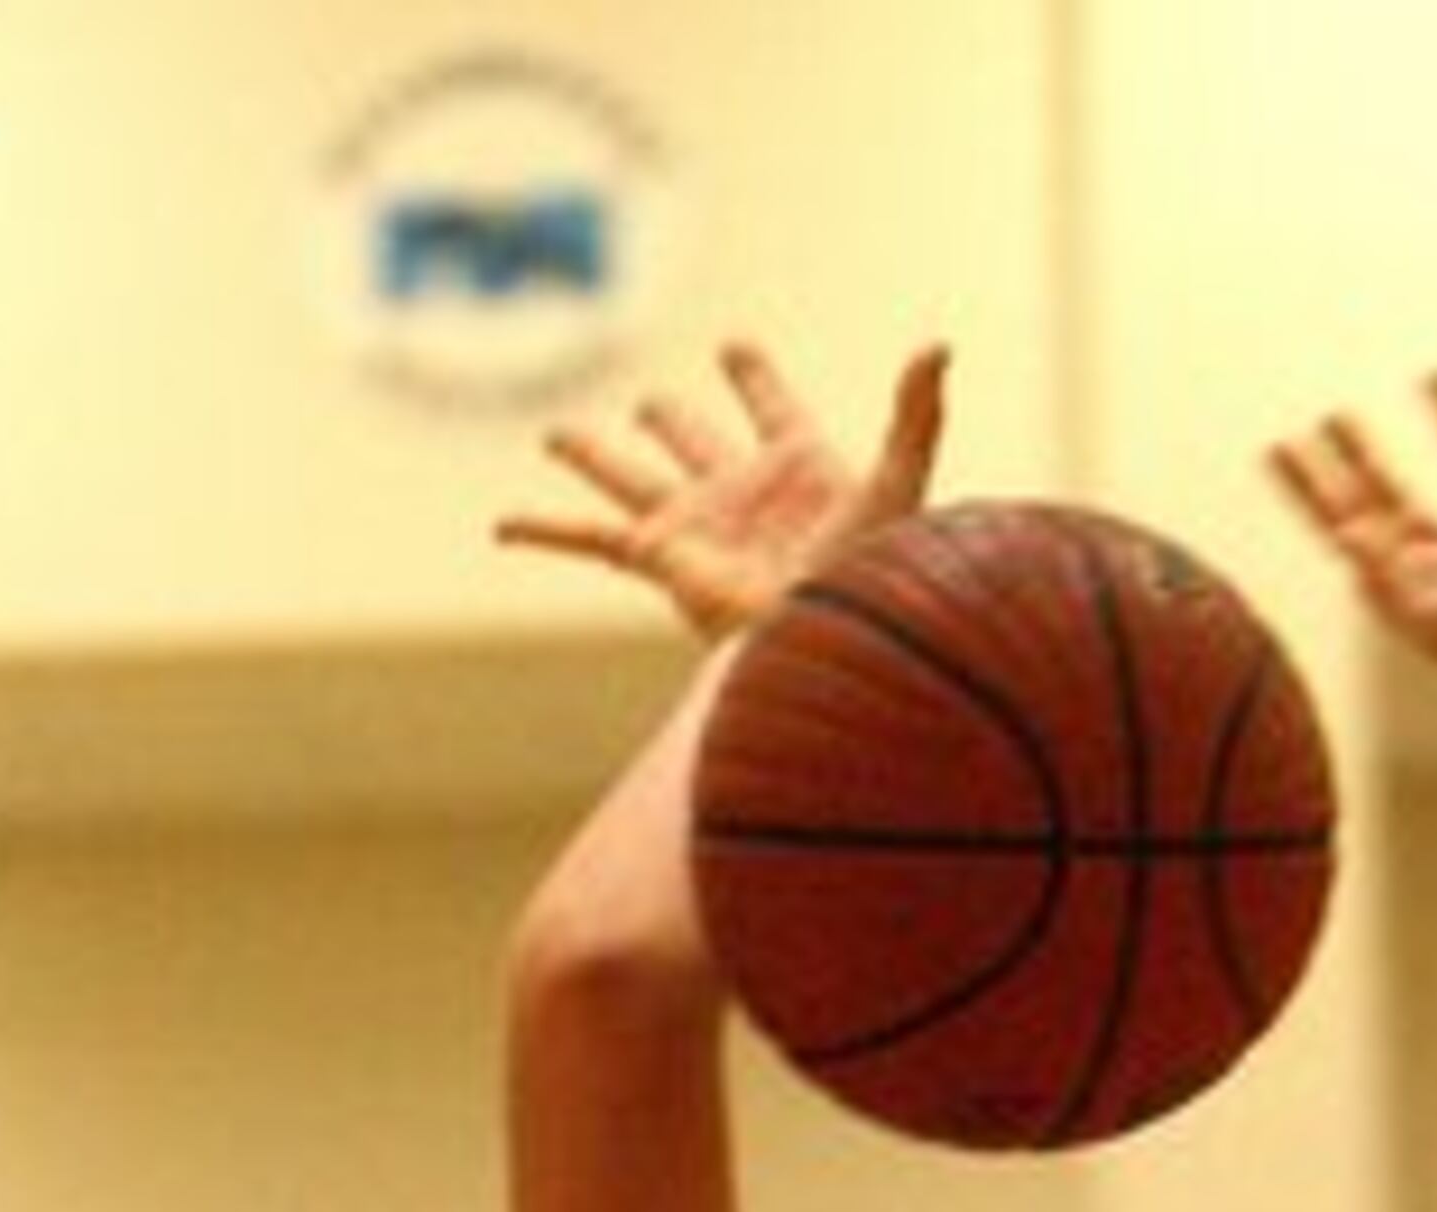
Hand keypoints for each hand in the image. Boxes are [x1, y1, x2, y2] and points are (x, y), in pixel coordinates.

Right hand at [498, 337, 948, 637]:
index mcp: (798, 466)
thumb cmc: (871, 576)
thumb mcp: (901, 481)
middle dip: (671, 417)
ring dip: (593, 452)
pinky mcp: (659, 557)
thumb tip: (936, 345)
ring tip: (557, 435)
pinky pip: (588, 538)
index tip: (734, 347)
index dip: (753, 376)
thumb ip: (916, 412)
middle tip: (651, 404)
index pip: (771, 406)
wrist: (827, 642)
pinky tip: (500, 524)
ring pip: (630, 473)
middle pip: (692, 438)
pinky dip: (542, 530)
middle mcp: (738, 492)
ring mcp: (694, 525)